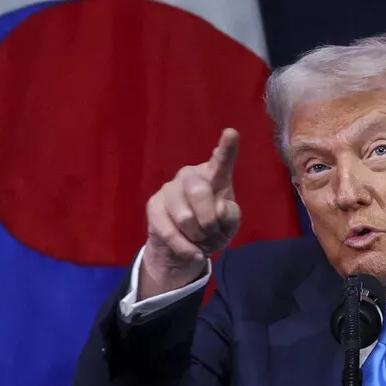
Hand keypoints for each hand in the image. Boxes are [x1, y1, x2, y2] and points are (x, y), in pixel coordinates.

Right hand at [139, 128, 241, 298]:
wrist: (185, 250)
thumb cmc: (212, 230)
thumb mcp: (228, 227)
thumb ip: (231, 216)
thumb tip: (219, 209)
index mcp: (214, 176)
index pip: (222, 161)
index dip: (227, 148)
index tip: (232, 133)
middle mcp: (190, 176)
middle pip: (200, 192)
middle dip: (209, 221)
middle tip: (211, 232)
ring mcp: (169, 189)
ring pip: (185, 217)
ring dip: (198, 237)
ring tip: (200, 240)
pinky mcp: (153, 206)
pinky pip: (170, 232)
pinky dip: (186, 248)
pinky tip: (193, 252)